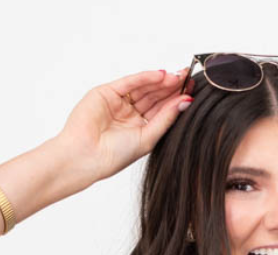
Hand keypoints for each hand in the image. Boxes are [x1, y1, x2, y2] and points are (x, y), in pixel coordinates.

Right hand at [56, 66, 191, 183]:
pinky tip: (160, 75)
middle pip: (154, 96)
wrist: (86, 156)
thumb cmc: (113, 156)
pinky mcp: (107, 92)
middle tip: (188, 79)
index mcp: (140, 128)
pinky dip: (145, 77)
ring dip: (161, 81)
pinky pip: (130, 82)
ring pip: (144, 87)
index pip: (161, 110)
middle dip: (171, 87)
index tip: (192, 91)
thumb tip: (186, 102)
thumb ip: (166, 119)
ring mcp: (118, 102)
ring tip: (177, 77)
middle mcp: (130, 114)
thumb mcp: (148, 138)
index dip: (176, 100)